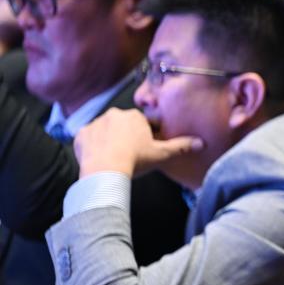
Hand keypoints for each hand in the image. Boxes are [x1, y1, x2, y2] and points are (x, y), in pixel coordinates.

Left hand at [74, 108, 202, 177]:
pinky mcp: (81, 134)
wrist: (105, 170)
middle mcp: (113, 114)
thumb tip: (202, 143)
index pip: (143, 124)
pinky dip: (93, 146)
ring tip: (114, 158)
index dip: (146, 137)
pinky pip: (88, 138)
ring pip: (105, 131)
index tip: (145, 150)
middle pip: (123, 125)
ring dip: (109, 140)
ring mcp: (95, 124)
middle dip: (126, 136)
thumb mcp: (162, 154)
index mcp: (134, 116)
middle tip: (130, 155)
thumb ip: (181, 146)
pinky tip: (99, 158)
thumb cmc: (135, 159)